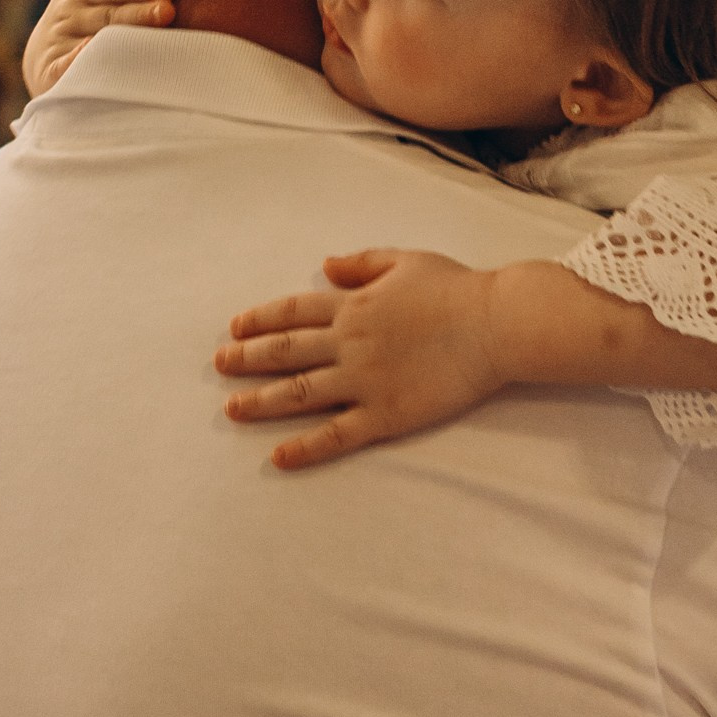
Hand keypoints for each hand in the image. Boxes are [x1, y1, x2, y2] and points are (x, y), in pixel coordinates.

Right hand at [22, 0, 172, 96]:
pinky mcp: (49, 68)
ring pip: (94, 37)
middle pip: (109, 12)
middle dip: (139, 12)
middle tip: (169, 11)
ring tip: (150, 39)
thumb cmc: (82, 17)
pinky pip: (64, 64)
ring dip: (121, 37)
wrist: (43, 59)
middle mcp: (68, 10)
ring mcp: (59, 39)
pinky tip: (93, 51)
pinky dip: (77, 58)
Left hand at [217, 251, 506, 468]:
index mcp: (354, 305)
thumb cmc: (457, 289)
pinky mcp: (385, 415)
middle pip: (286, 351)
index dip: (261, 319)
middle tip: (219, 366)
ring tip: (232, 409)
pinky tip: (278, 457)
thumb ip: (362, 263)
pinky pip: (336, 435)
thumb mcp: (405, 260)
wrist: (496, 324)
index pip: (294, 313)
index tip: (235, 328)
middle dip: (247, 358)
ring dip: (261, 402)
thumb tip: (324, 264)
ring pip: (299, 393)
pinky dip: (304, 448)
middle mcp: (349, 342)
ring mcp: (364, 381)